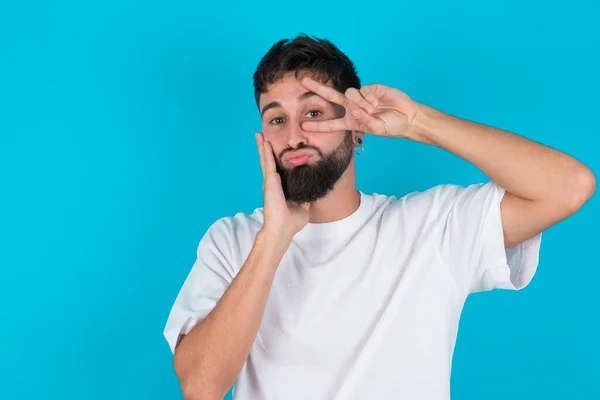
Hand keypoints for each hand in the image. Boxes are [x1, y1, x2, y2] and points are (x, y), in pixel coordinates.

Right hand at [255, 133, 309, 239]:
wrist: (283, 229)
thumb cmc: (291, 222)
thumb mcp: (303, 207)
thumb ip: (305, 198)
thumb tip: (311, 194)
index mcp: (279, 188)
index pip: (276, 170)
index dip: (274, 159)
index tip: (273, 149)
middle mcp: (272, 183)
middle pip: (268, 162)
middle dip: (265, 149)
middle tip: (262, 136)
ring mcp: (269, 182)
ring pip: (266, 159)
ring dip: (262, 147)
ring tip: (259, 134)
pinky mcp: (270, 181)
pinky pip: (268, 163)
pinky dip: (266, 151)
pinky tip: (264, 142)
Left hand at [299, 77, 422, 139]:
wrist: (407, 117)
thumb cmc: (392, 127)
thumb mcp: (377, 129)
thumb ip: (364, 121)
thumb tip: (355, 110)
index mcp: (351, 122)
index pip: (332, 124)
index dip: (318, 126)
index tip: (304, 126)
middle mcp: (353, 108)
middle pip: (331, 97)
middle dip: (317, 88)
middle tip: (303, 82)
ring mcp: (362, 97)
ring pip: (349, 94)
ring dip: (359, 103)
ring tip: (372, 109)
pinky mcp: (372, 88)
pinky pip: (363, 90)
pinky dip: (368, 97)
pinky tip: (376, 102)